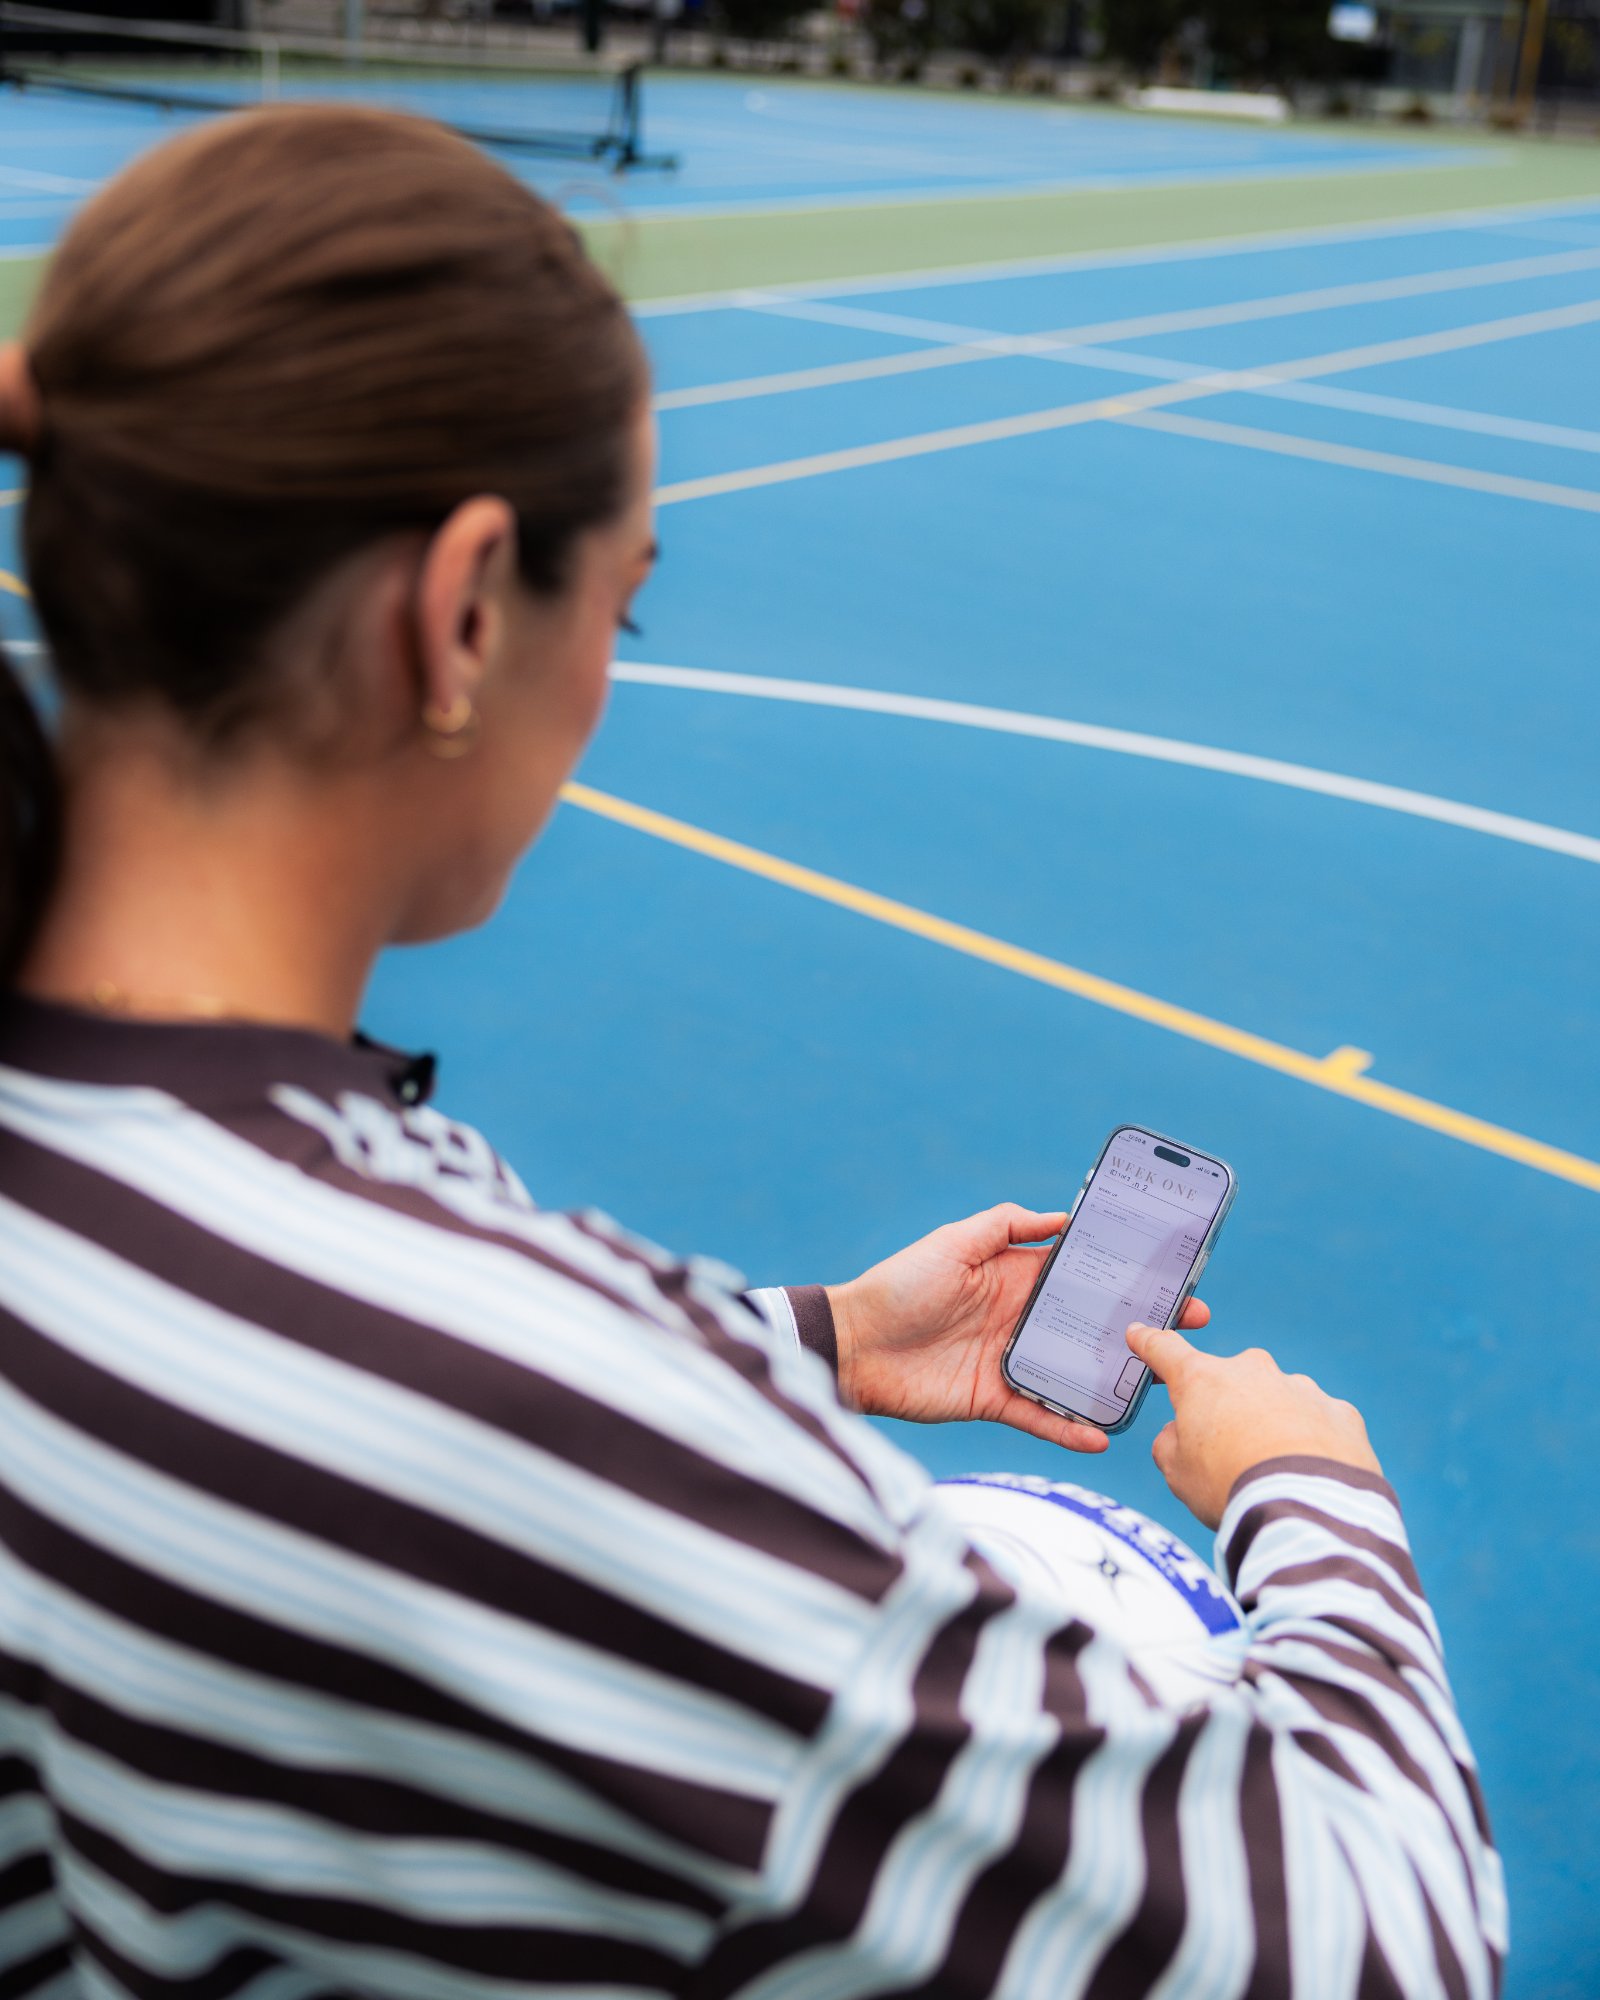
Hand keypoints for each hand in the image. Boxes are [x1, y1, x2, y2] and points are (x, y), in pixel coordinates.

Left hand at [828, 1205, 1210, 1456]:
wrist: (853, 1346)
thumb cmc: (899, 1285)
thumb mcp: (951, 1242)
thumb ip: (1006, 1226)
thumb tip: (1062, 1218)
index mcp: (1014, 1278)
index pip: (1079, 1276)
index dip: (1121, 1277)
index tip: (1166, 1277)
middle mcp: (1019, 1319)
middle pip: (1089, 1326)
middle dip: (1135, 1328)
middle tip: (1187, 1330)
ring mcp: (1010, 1361)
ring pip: (1074, 1373)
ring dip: (1112, 1380)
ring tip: (1156, 1385)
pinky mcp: (994, 1400)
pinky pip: (1041, 1416)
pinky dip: (1069, 1428)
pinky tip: (1102, 1436)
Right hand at [1127, 1322, 1381, 1529]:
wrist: (1306, 1509)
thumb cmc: (1229, 1487)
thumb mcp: (1176, 1473)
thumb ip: (1172, 1444)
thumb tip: (1182, 1434)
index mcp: (1203, 1380)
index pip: (1167, 1351)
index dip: (1151, 1344)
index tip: (1141, 1334)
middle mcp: (1252, 1371)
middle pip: (1230, 1383)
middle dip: (1227, 1409)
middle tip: (1229, 1454)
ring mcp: (1300, 1388)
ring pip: (1278, 1402)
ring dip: (1272, 1427)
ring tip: (1275, 1475)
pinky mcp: (1340, 1412)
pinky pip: (1319, 1423)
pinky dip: (1312, 1443)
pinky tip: (1311, 1475)